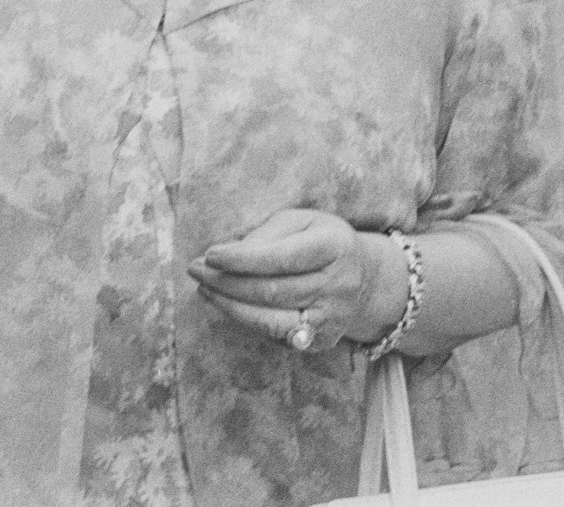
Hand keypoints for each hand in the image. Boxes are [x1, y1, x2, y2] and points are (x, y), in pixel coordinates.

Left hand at [187, 209, 407, 352]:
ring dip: (231, 307)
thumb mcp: (302, 221)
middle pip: (273, 291)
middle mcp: (338, 286)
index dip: (243, 258)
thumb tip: (228, 253)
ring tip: (204, 291)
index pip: (282, 257)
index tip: (210, 255)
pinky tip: (227, 305)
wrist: (367, 280)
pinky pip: (278, 336)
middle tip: (195, 271)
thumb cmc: (323, 240)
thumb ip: (268, 233)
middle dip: (227, 282)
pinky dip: (248, 322)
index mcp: (334, 247)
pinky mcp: (322, 342)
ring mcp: (331, 319)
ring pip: (273, 321)